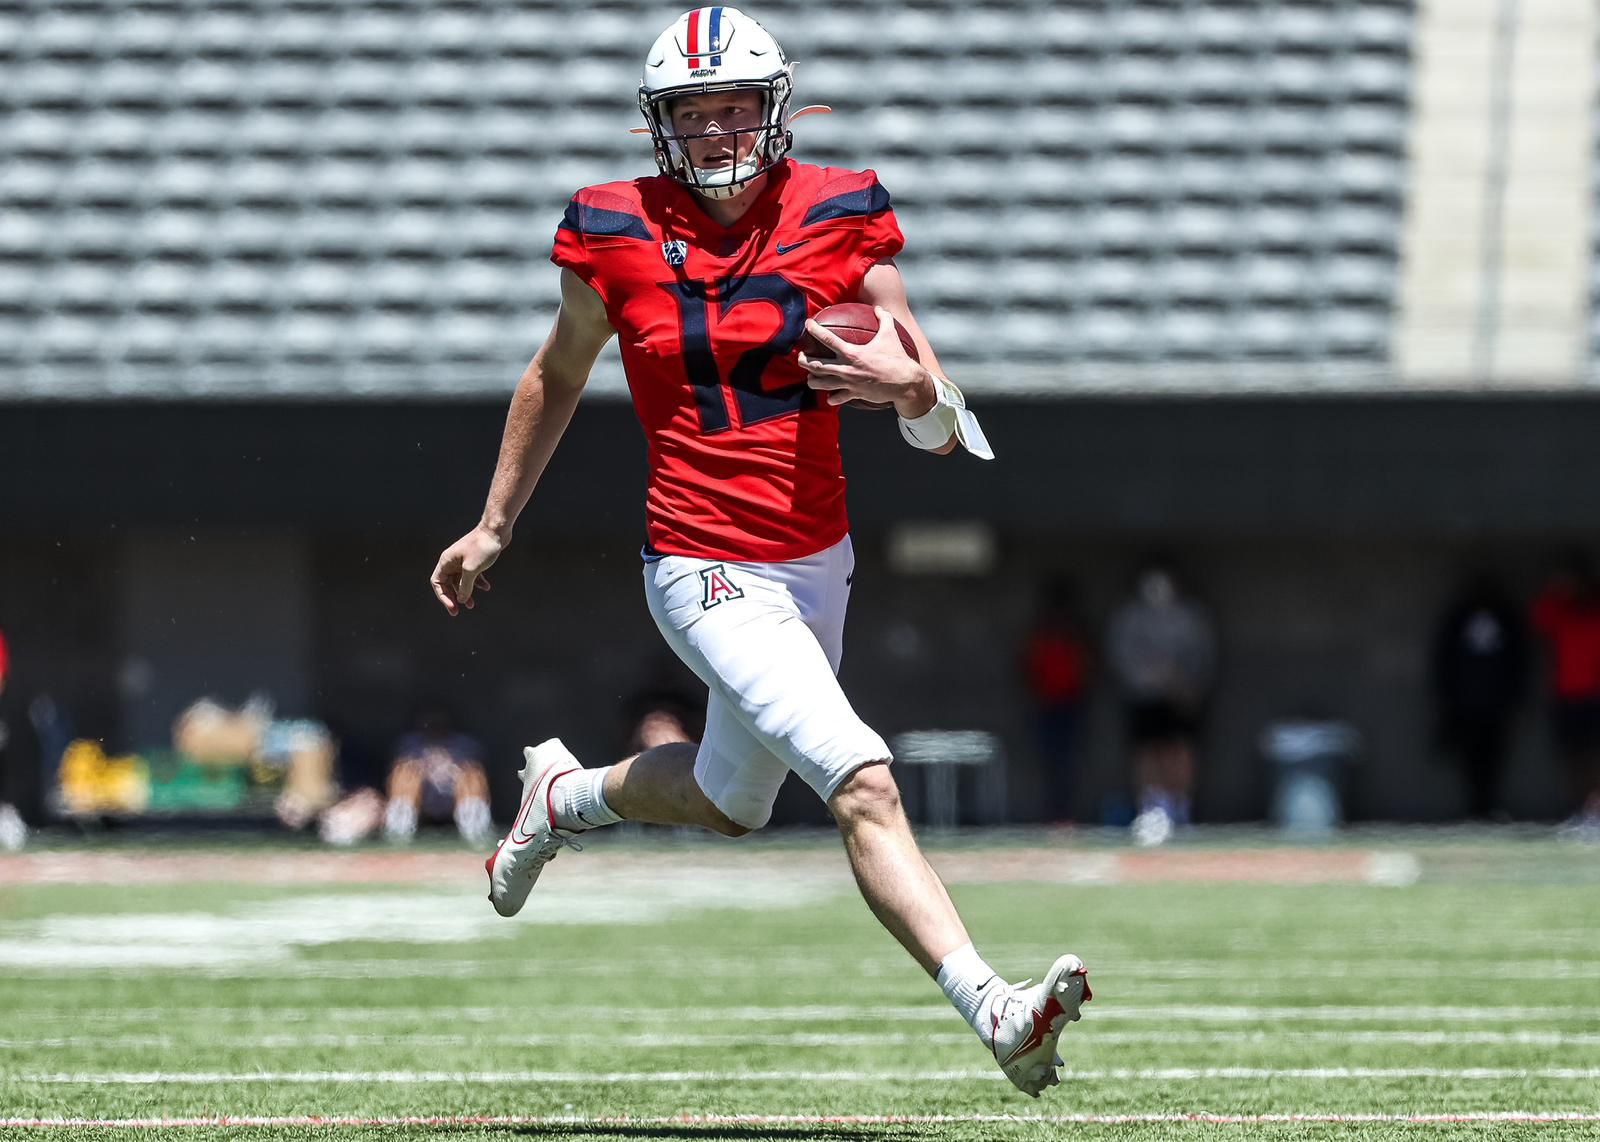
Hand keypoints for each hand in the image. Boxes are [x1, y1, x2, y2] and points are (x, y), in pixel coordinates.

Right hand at [430, 524, 501, 615]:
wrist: (496, 530)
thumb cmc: (482, 546)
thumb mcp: (471, 569)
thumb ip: (465, 586)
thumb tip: (461, 599)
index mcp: (446, 561)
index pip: (437, 582)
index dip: (443, 597)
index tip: (453, 608)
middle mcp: (452, 561)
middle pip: (447, 584)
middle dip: (453, 598)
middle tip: (458, 612)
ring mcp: (463, 560)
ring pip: (460, 581)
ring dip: (465, 593)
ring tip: (471, 605)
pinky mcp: (474, 560)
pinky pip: (472, 576)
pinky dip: (477, 583)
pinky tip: (486, 588)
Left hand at [797, 306, 935, 416]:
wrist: (905, 383)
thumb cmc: (897, 358)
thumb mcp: (891, 334)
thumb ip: (883, 318)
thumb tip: (878, 308)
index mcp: (852, 352)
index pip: (827, 339)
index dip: (814, 330)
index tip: (807, 324)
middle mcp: (847, 368)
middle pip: (816, 365)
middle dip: (804, 361)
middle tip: (800, 356)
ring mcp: (849, 383)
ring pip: (822, 384)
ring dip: (813, 381)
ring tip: (810, 378)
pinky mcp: (854, 394)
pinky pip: (837, 398)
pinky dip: (831, 398)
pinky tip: (829, 397)